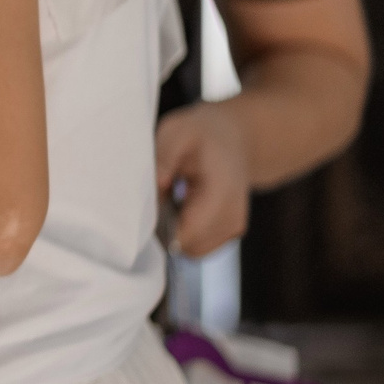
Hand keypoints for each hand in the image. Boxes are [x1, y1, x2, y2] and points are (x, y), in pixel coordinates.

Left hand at [156, 100, 252, 255]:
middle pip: (187, 247)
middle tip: (157, 197)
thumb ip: (165, 158)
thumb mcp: (178, 132)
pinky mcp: (229, 234)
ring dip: (172, 231)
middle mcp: (234, 218)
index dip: (159, 227)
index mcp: (223, 194)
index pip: (188, 234)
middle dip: (163, 229)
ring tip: (170, 199)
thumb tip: (157, 185)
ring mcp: (234, 229)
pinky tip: (179, 206)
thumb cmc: (202, 134)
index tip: (147, 205)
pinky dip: (182, 231)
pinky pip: (197, 247)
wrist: (236, 137)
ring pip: (191, 251)